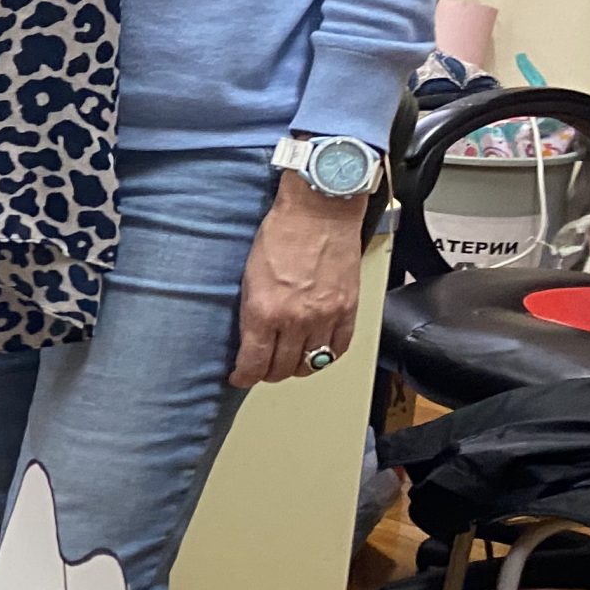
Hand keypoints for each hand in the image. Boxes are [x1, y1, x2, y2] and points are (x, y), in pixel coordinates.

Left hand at [231, 177, 366, 386]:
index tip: (240, 376)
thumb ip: (252, 312)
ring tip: (287, 360)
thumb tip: (249, 339)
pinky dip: (325, 356)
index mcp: (264, 311)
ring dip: (296, 367)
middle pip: (282, 368)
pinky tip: (316, 351)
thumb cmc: (280, 234)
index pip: (254, 363)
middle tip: (261, 368)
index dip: (244, 376)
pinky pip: (338, 349)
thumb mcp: (248, 277)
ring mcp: (325, 317)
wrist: (319, 212)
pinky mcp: (348, 310)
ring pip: (310, 364)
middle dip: (267, 373)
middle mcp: (296, 319)